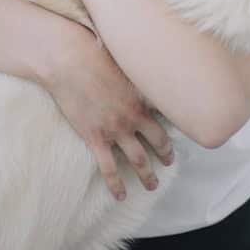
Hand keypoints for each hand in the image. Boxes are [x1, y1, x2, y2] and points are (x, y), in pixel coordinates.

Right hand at [48, 23, 175, 201]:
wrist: (69, 61)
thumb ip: (136, 70)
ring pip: (138, 159)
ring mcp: (115, 129)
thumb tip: (144, 65)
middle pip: (158, 141)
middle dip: (166, 155)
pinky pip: (109, 169)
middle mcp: (134, 116)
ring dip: (147, 175)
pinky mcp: (96, 138)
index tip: (180, 130)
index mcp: (142, 95)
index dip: (176, 123)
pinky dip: (116, 185)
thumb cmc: (94, 53)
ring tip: (152, 185)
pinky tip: (121, 195)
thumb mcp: (124, 60)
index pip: (167, 114)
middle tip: (169, 162)